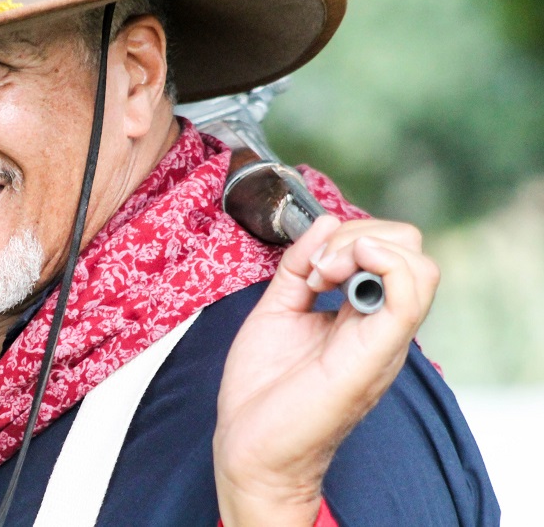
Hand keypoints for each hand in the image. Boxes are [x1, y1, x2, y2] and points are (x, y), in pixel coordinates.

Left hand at [213, 216, 438, 525]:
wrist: (249, 447)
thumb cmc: (262, 391)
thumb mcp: (278, 309)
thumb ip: (299, 267)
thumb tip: (324, 222)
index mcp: (360, 316)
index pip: (389, 250)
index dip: (349, 234)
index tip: (309, 260)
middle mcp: (380, 326)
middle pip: (411, 249)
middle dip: (359, 234)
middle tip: (317, 266)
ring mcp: (382, 341)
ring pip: (419, 267)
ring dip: (362, 247)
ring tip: (322, 273)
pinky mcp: (373, 354)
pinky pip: (408, 296)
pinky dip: (378, 263)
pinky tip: (332, 274)